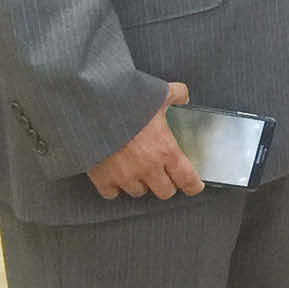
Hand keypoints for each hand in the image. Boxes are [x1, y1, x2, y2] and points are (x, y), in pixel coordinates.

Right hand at [86, 82, 203, 200]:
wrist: (94, 110)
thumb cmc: (129, 104)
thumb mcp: (159, 94)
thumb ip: (177, 95)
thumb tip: (183, 96)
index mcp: (166, 150)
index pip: (186, 178)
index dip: (192, 185)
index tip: (194, 187)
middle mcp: (148, 168)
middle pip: (164, 192)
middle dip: (167, 184)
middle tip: (164, 175)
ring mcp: (124, 177)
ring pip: (139, 192)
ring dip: (141, 184)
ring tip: (139, 172)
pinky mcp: (102, 179)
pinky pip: (112, 193)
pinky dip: (115, 188)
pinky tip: (116, 177)